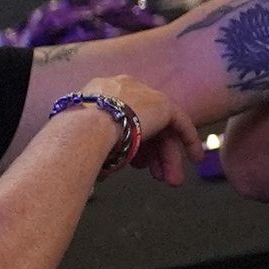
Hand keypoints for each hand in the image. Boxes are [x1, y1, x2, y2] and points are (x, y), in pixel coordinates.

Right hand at [59, 73, 195, 183]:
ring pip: (161, 127)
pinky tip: (195, 158)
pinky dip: (188, 140)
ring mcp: (144, 93)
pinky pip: (180, 121)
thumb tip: (102, 169)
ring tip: (171, 180)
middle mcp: (123, 88)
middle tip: (158, 177)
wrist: (84, 129)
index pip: (124, 118)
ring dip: (166, 156)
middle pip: (144, 123)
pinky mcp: (161, 103)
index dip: (133, 143)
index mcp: (100, 93)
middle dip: (152, 153)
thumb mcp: (84, 140)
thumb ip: (100, 146)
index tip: (136, 164)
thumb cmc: (73, 141)